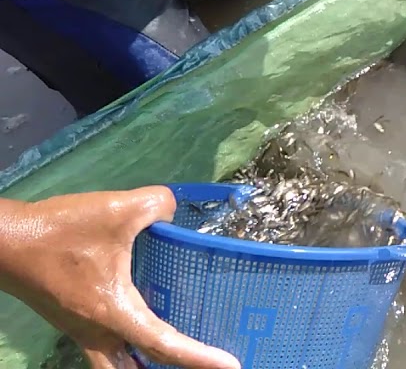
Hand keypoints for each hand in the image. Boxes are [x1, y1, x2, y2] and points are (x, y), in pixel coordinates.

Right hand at [0, 188, 239, 368]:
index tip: (231, 366)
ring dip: (142, 364)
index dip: (199, 359)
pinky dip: (128, 346)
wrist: (5, 241)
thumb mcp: (119, 208)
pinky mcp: (71, 319)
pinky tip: (144, 326)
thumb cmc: (60, 231)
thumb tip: (174, 209)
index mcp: (114, 313)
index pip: (163, 346)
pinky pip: (104, 345)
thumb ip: (158, 205)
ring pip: (114, 365)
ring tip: (175, 356)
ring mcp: (80, 330)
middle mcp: (97, 332)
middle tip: (202, 366)